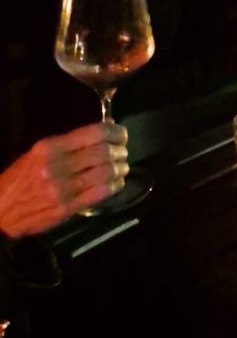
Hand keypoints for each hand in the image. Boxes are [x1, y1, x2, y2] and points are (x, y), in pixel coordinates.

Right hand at [0, 123, 128, 237]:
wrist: (1, 210)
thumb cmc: (20, 178)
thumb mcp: (37, 153)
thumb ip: (70, 142)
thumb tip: (105, 127)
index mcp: (49, 148)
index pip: (93, 133)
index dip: (114, 131)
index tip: (121, 133)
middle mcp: (57, 166)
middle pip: (103, 152)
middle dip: (120, 150)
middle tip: (123, 150)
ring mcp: (63, 189)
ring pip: (106, 173)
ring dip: (120, 168)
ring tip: (122, 166)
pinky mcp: (67, 208)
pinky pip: (101, 193)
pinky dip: (115, 186)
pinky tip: (116, 182)